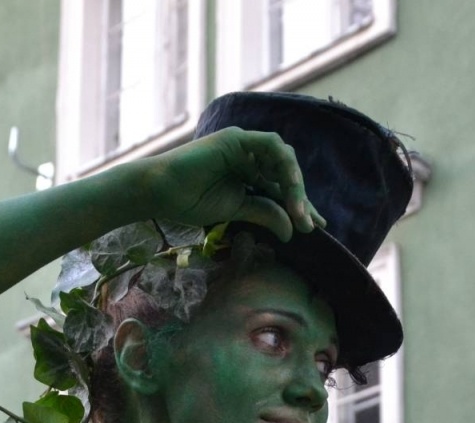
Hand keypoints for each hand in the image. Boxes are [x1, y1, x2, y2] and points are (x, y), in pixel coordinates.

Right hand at [137, 128, 326, 242]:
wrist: (160, 192)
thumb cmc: (188, 201)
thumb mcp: (236, 211)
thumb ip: (264, 213)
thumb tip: (293, 230)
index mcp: (248, 174)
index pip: (281, 189)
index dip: (299, 206)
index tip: (314, 227)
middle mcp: (249, 157)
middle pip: (285, 174)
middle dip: (301, 199)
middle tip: (309, 224)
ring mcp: (243, 145)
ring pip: (282, 159)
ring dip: (294, 184)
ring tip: (301, 210)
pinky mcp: (236, 138)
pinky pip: (270, 145)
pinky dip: (283, 163)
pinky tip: (290, 185)